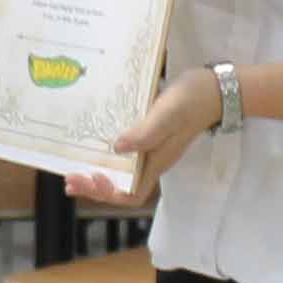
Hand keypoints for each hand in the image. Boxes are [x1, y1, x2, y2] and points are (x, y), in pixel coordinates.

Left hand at [70, 70, 214, 212]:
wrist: (213, 87)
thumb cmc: (192, 102)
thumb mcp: (167, 116)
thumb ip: (145, 133)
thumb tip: (116, 148)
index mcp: (156, 163)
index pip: (131, 195)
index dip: (108, 194)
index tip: (91, 178)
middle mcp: (151, 161)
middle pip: (121, 186)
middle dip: (93, 186)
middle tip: (69, 177)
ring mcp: (150, 149)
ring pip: (120, 170)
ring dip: (97, 171)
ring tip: (73, 166)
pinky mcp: (148, 134)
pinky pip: (124, 152)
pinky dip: (106, 152)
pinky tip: (94, 142)